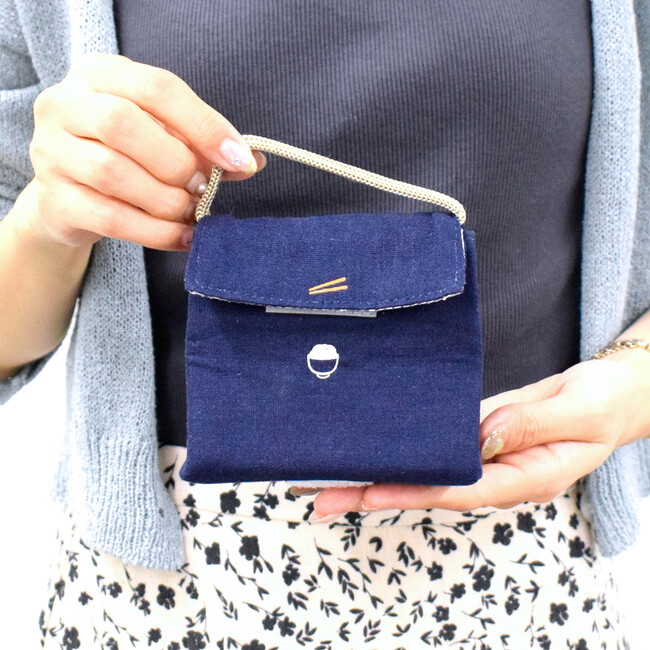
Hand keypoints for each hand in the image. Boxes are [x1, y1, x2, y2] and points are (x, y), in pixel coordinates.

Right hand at [24, 52, 265, 250]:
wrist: (69, 198)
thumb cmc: (125, 156)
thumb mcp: (162, 136)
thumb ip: (202, 144)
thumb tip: (251, 161)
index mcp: (100, 74)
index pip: (157, 87)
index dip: (204, 125)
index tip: (240, 159)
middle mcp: (65, 106)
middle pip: (123, 124)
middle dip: (177, 162)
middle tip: (203, 187)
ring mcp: (51, 153)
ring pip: (113, 174)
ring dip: (167, 200)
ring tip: (191, 212)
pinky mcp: (54, 200)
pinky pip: (111, 218)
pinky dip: (156, 232)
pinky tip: (182, 237)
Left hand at [309, 352, 649, 520]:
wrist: (611, 393)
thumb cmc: (603, 403)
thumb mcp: (579, 410)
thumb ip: (532, 423)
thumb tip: (482, 435)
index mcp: (522, 478)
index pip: (458, 490)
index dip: (411, 491)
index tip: (367, 491)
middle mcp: (494, 473)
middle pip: (427, 487)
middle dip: (374, 491)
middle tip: (320, 496)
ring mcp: (483, 455)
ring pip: (424, 468)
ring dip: (378, 472)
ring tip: (326, 477)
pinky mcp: (476, 433)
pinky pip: (433, 445)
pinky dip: (402, 448)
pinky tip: (371, 448)